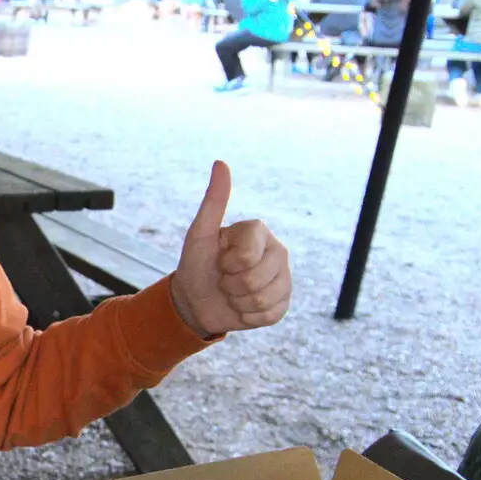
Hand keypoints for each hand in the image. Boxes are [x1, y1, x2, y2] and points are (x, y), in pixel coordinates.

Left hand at [170, 161, 290, 337]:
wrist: (196, 300)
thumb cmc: (196, 263)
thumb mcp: (199, 233)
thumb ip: (213, 201)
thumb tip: (220, 162)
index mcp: (259, 232)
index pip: (247, 257)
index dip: (227, 264)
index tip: (220, 260)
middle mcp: (278, 252)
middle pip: (256, 279)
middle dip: (232, 285)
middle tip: (224, 278)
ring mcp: (284, 278)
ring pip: (264, 299)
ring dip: (239, 302)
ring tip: (232, 292)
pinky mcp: (284, 303)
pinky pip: (271, 315)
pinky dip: (249, 316)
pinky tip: (242, 306)